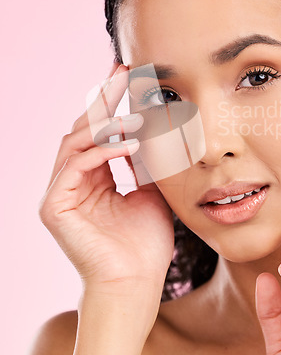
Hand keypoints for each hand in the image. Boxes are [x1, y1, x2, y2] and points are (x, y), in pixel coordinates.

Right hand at [39, 64, 174, 290]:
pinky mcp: (54, 206)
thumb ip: (146, 162)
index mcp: (93, 178)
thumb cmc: (145, 243)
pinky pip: (76, 166)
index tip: (128, 76)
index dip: (111, 104)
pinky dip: (102, 151)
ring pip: (74, 142)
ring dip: (105, 124)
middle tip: (122, 72)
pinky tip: (130, 144)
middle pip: (82, 128)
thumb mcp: (151, 191)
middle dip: (103, 99)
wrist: (137, 282)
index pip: (98, 132)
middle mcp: (72, 181)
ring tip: (134, 113)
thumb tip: (153, 130)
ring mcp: (60, 193)